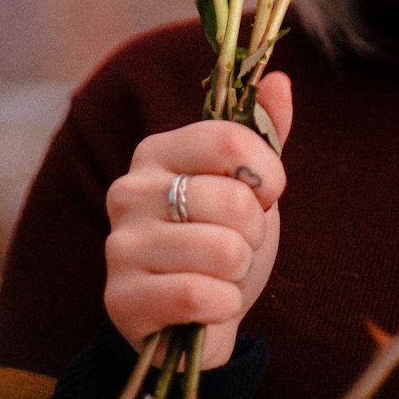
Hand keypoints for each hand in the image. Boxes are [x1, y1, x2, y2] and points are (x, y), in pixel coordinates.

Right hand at [104, 70, 292, 368]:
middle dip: (255, 231)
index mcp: (157, 151)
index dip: (266, 172)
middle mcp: (129, 190)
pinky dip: (223, 306)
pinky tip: (210, 305)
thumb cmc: (223, 239)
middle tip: (239, 244)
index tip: (267, 194)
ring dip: (239, 271)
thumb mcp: (248, 184)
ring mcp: (119, 245)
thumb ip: (263, 132)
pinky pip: (198, 296)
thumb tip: (279, 80)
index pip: (229, 140)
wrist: (196, 318)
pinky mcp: (121, 300)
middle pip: (232, 200)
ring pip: (222, 250)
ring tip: (221, 273)